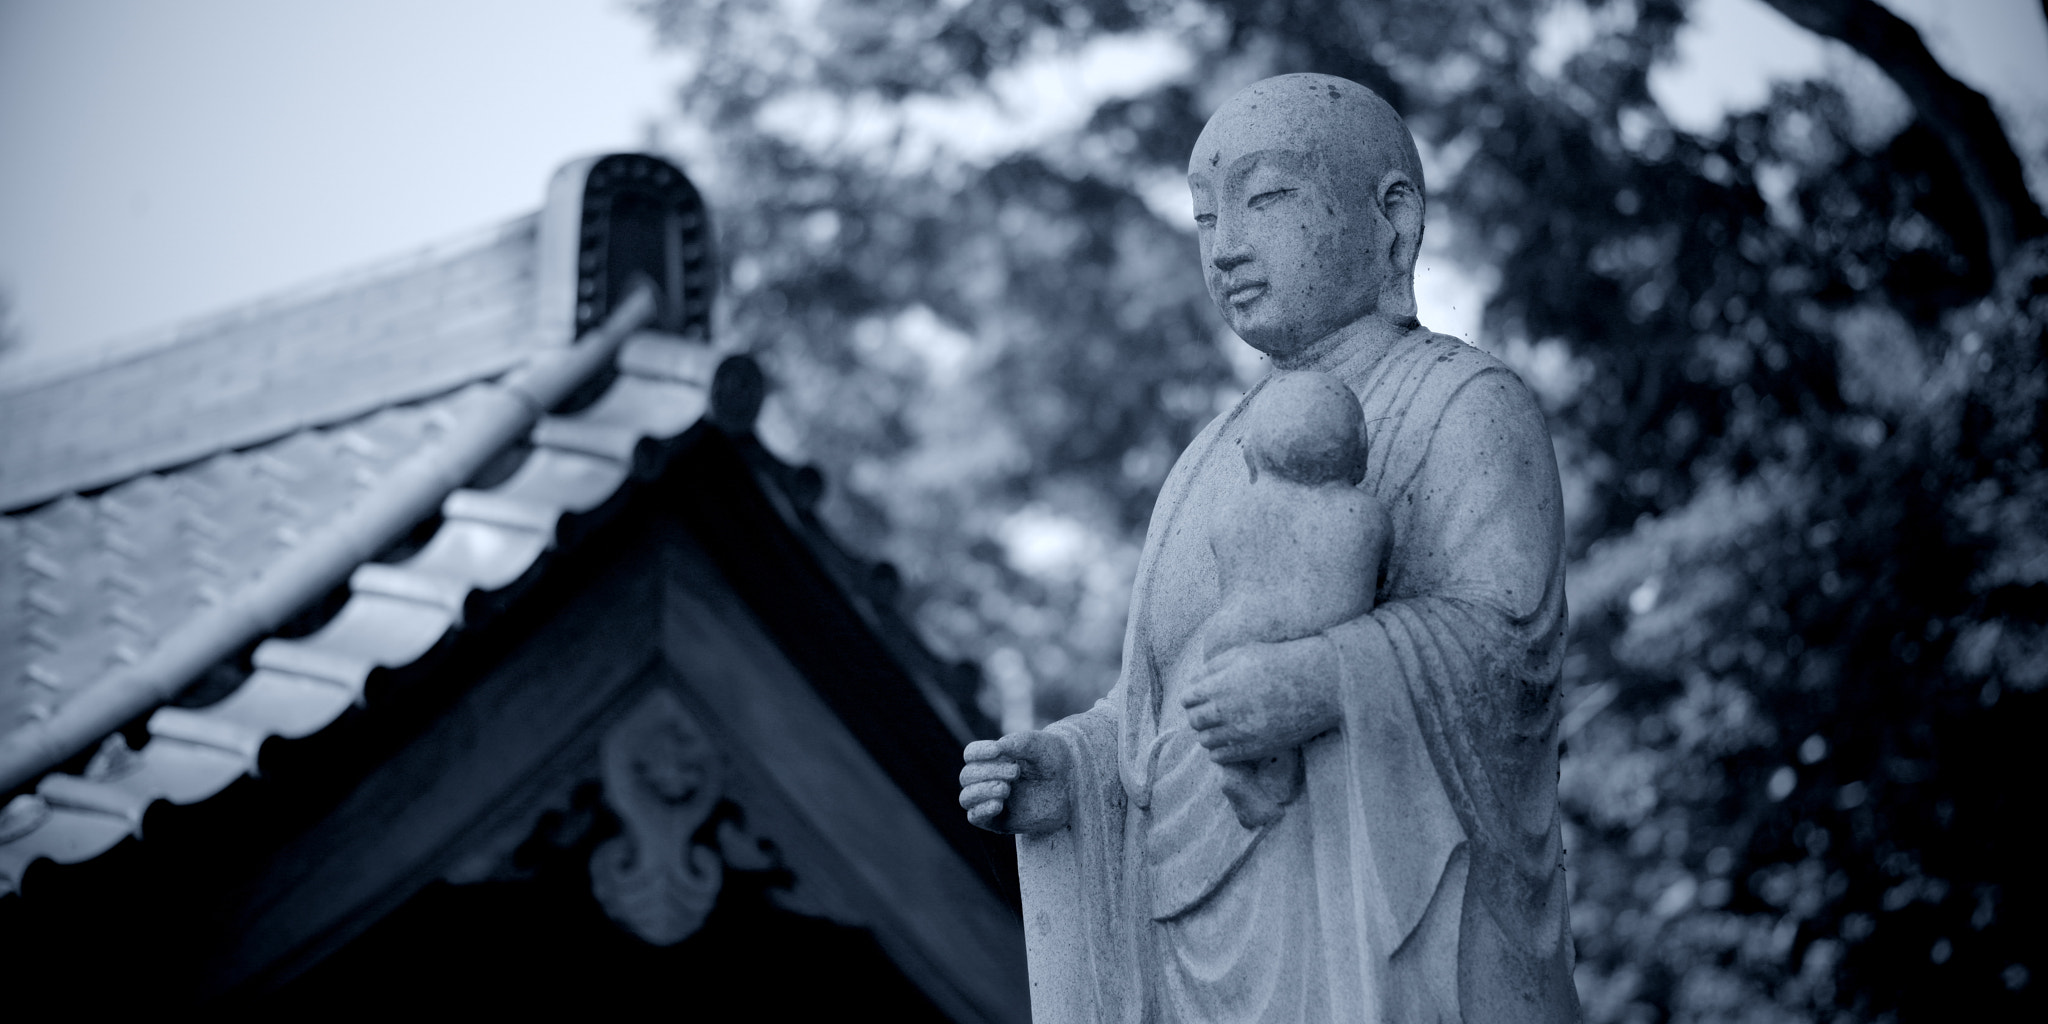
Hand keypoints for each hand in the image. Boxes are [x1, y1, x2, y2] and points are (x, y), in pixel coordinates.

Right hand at [959, 730, 1072, 835]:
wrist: (1072, 789)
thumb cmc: (1054, 764)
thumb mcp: (1040, 747)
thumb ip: (1020, 742)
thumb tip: (998, 747)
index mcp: (993, 759)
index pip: (971, 754)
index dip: (979, 752)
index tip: (998, 751)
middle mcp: (987, 779)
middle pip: (967, 776)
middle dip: (989, 772)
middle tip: (1016, 772)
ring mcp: (991, 800)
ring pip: (966, 797)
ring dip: (982, 791)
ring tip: (1006, 788)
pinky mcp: (997, 821)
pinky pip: (976, 817)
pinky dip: (982, 810)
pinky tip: (998, 804)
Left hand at [1182, 634, 1340, 763]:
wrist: (1317, 683)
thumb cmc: (1280, 662)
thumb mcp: (1242, 653)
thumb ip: (1213, 667)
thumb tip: (1193, 681)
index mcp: (1220, 684)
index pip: (1188, 698)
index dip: (1191, 698)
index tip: (1200, 697)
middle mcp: (1226, 709)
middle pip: (1194, 720)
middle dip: (1197, 716)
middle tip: (1208, 713)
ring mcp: (1240, 731)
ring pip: (1205, 741)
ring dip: (1207, 734)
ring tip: (1219, 727)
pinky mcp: (1254, 748)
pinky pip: (1222, 757)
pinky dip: (1219, 750)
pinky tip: (1229, 740)